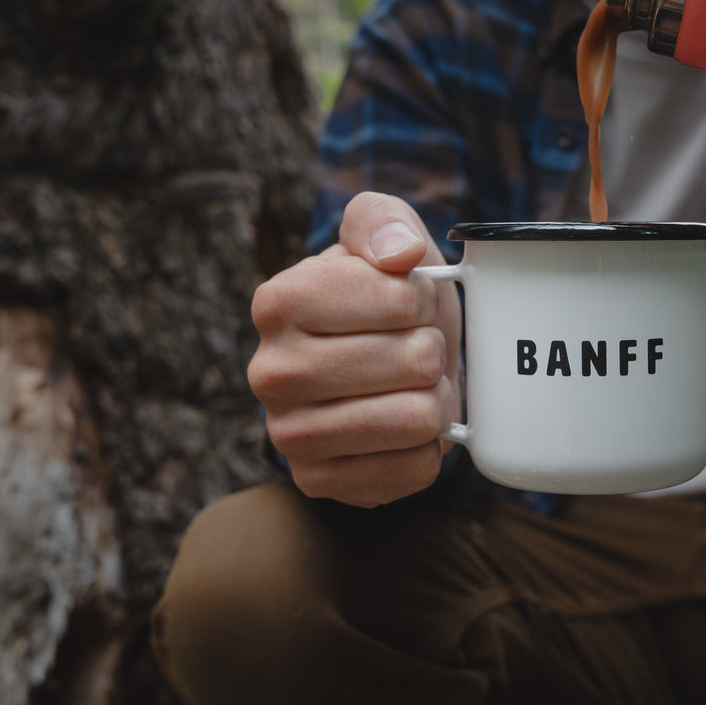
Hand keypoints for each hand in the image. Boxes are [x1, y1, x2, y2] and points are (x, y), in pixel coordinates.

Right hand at [247, 191, 461, 505]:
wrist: (377, 364)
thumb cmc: (384, 295)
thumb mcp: (384, 234)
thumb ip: (385, 222)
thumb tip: (399, 254)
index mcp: (278, 302)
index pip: (401, 300)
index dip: (423, 298)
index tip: (406, 302)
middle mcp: (269, 372)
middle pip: (415, 361)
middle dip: (432, 351)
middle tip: (413, 349)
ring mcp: (288, 434)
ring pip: (417, 418)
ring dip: (436, 401)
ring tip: (413, 386)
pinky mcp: (318, 482)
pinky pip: (414, 469)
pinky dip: (429, 448)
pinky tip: (404, 429)